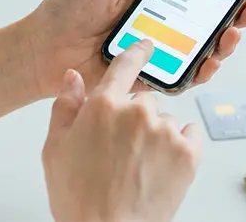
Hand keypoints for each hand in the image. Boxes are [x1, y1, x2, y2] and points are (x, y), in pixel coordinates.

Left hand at [27, 0, 245, 96]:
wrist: (40, 51)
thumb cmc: (66, 12)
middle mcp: (156, 23)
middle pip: (205, 19)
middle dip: (233, 13)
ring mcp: (155, 50)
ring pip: (200, 48)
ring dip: (223, 41)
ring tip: (233, 32)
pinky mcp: (148, 74)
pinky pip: (182, 74)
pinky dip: (201, 69)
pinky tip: (211, 60)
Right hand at [42, 40, 202, 221]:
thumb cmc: (79, 198)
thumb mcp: (55, 149)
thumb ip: (65, 106)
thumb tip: (73, 77)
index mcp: (103, 105)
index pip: (124, 65)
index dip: (137, 53)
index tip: (146, 47)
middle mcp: (137, 111)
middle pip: (144, 100)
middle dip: (136, 118)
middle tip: (124, 149)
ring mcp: (165, 131)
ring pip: (167, 119)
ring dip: (158, 135)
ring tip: (140, 166)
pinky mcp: (188, 152)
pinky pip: (191, 134)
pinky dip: (181, 146)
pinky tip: (161, 166)